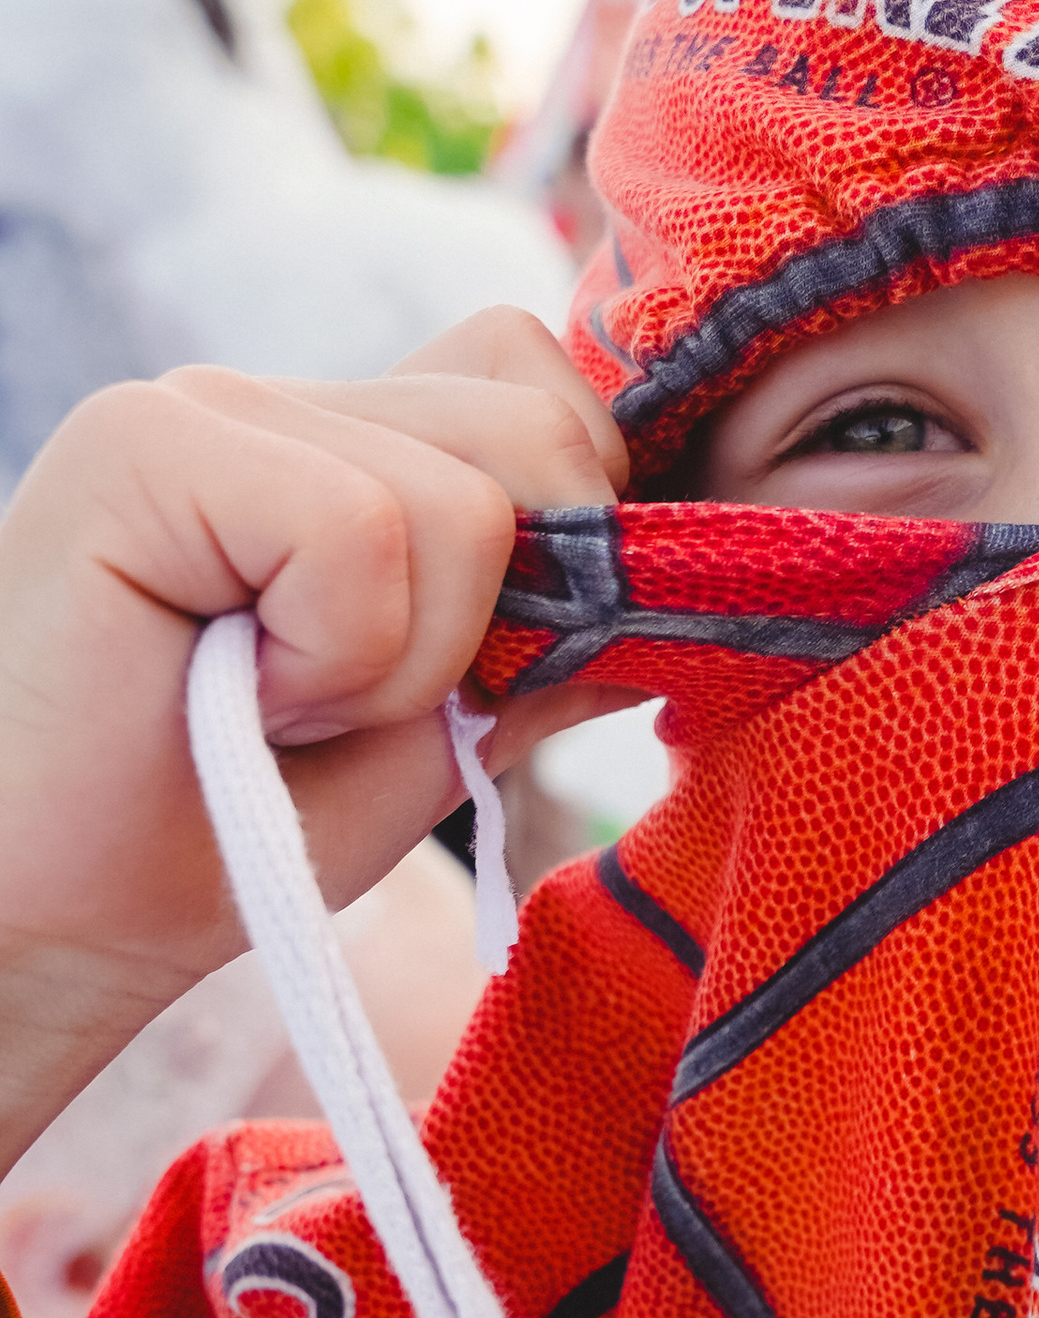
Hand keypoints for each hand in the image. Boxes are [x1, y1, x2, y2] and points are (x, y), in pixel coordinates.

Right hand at [0, 310, 628, 1172]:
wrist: (42, 924)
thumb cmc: (225, 837)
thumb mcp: (437, 735)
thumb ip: (552, 642)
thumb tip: (694, 580)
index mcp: (355, 441)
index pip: (553, 392)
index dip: (578, 536)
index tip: (488, 674)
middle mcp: (285, 394)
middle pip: (544, 427)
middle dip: (510, 614)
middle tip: (357, 707)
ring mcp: (210, 401)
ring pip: (473, 496)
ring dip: (411, 659)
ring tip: (283, 708)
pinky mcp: (147, 442)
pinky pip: (367, 530)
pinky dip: (338, 657)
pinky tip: (240, 699)